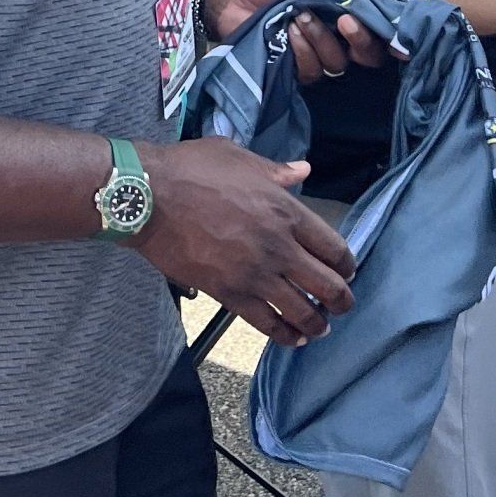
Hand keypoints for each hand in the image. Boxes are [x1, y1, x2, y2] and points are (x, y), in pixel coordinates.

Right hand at [142, 136, 354, 347]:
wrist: (148, 198)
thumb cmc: (192, 169)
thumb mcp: (238, 158)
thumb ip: (275, 171)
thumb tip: (303, 170)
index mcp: (286, 211)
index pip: (334, 248)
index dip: (346, 265)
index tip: (346, 271)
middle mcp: (279, 247)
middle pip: (328, 285)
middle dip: (342, 300)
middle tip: (342, 305)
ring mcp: (255, 274)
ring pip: (302, 311)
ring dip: (318, 323)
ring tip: (321, 327)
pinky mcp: (230, 294)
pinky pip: (267, 323)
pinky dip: (285, 335)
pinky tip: (293, 338)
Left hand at [205, 0, 388, 83]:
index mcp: (343, 8)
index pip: (378, 27)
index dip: (389, 32)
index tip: (387, 26)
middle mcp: (336, 35)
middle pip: (368, 54)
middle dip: (361, 39)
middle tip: (344, 21)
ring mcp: (315, 54)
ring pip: (338, 63)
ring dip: (321, 40)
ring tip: (300, 17)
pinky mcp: (294, 68)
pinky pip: (312, 70)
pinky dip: (303, 51)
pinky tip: (289, 32)